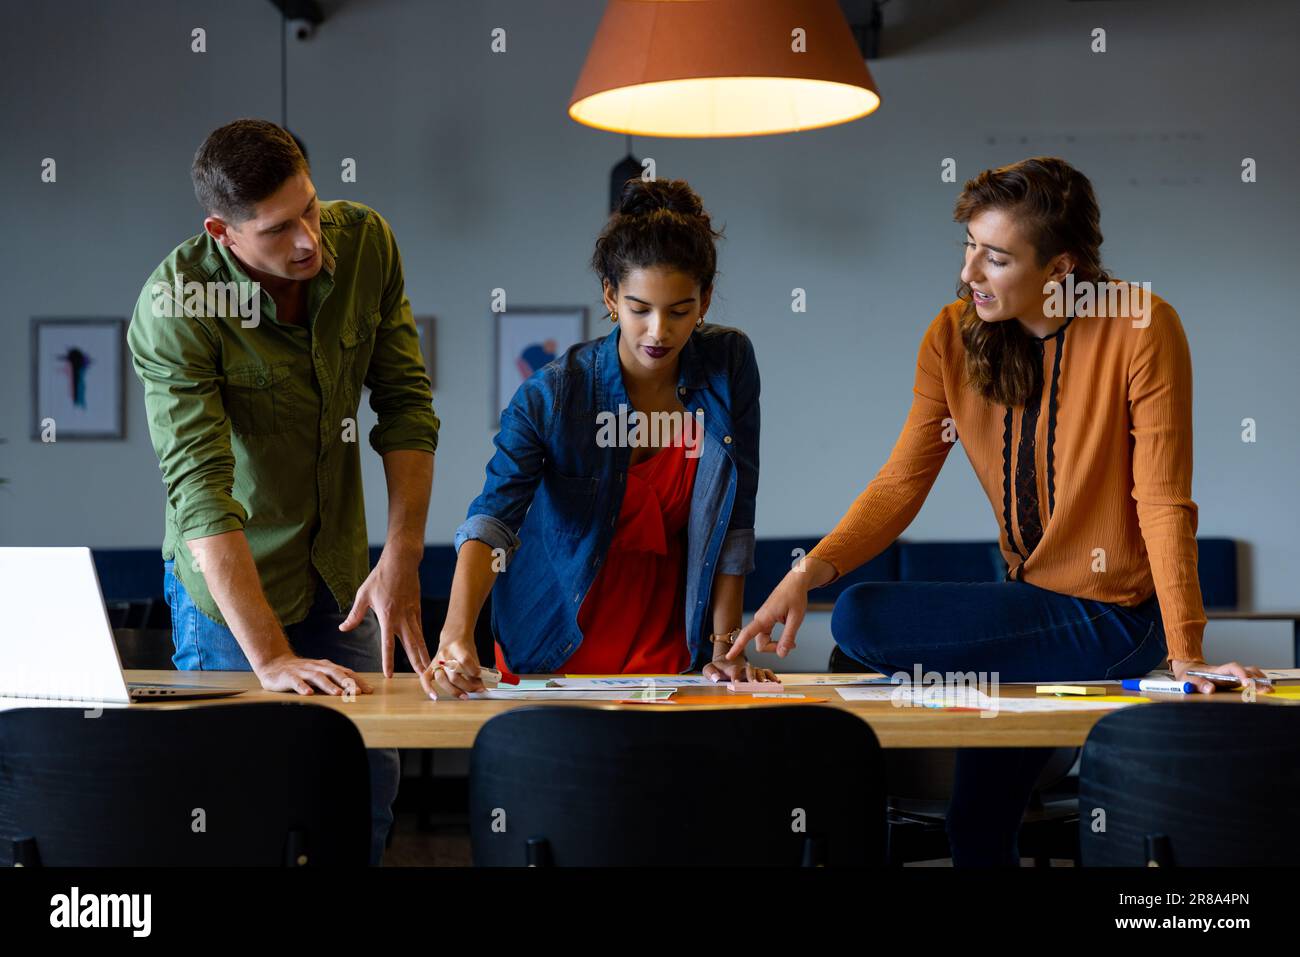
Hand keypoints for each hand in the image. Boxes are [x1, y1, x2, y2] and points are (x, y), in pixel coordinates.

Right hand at [256, 652, 373, 695]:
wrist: (274, 664)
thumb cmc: (302, 672)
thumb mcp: (321, 673)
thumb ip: (336, 679)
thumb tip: (357, 687)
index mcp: (326, 667)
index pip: (346, 673)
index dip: (358, 680)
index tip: (370, 690)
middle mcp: (317, 667)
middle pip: (334, 673)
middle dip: (347, 682)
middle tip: (358, 692)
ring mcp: (303, 671)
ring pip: (317, 677)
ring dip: (328, 685)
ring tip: (338, 694)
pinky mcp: (288, 676)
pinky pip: (296, 682)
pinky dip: (302, 687)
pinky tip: (308, 694)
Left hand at [340, 551, 429, 676]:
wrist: (401, 562)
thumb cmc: (380, 577)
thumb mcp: (363, 595)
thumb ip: (355, 615)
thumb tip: (343, 628)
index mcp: (387, 617)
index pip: (388, 644)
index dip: (388, 661)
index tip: (389, 674)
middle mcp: (402, 619)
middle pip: (410, 646)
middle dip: (416, 663)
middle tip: (422, 678)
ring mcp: (412, 614)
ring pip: (419, 639)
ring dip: (424, 655)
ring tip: (429, 668)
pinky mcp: (417, 608)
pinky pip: (420, 628)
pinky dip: (423, 640)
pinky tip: (425, 649)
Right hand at [419, 631, 487, 699]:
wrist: (453, 635)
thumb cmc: (464, 645)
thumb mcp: (473, 654)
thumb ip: (475, 671)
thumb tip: (480, 688)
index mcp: (456, 647)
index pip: (464, 661)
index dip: (473, 670)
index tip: (480, 675)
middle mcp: (444, 655)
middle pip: (453, 675)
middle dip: (467, 686)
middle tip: (477, 690)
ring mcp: (436, 661)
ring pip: (442, 680)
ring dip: (454, 691)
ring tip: (465, 696)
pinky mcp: (430, 666)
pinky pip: (425, 679)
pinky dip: (428, 689)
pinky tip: (435, 697)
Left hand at [703, 655, 777, 683]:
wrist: (727, 658)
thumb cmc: (719, 667)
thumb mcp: (710, 668)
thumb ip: (710, 672)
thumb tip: (715, 677)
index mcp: (732, 667)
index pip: (735, 671)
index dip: (736, 676)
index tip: (736, 683)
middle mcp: (744, 667)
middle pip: (750, 671)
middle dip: (752, 678)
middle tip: (755, 684)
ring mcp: (752, 669)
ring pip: (759, 671)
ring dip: (764, 678)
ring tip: (768, 684)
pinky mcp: (758, 671)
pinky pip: (766, 672)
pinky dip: (772, 676)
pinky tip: (777, 682)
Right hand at [729, 567, 813, 659]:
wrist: (796, 582)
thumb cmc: (796, 597)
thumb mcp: (796, 619)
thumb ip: (788, 637)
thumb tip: (782, 655)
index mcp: (764, 617)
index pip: (747, 634)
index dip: (737, 646)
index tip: (729, 656)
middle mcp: (759, 619)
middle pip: (760, 644)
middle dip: (774, 648)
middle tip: (793, 645)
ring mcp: (762, 619)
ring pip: (764, 640)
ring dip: (776, 644)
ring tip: (792, 642)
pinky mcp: (766, 619)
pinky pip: (767, 635)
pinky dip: (777, 640)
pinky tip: (788, 638)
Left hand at [1170, 657, 1271, 693]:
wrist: (1190, 672)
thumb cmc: (1190, 676)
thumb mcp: (1190, 680)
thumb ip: (1198, 684)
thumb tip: (1210, 689)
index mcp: (1218, 671)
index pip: (1233, 668)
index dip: (1242, 674)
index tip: (1247, 683)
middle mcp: (1229, 672)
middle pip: (1247, 670)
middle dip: (1257, 678)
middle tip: (1266, 689)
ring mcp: (1234, 676)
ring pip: (1251, 673)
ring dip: (1261, 679)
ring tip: (1269, 690)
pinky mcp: (1237, 681)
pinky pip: (1251, 679)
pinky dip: (1259, 683)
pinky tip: (1265, 689)